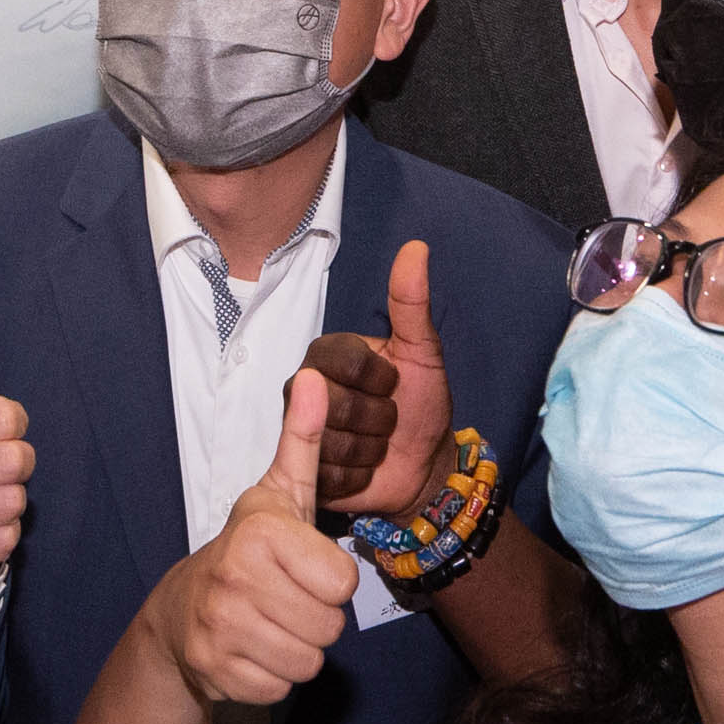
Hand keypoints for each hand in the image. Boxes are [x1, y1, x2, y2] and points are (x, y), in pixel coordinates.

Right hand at [148, 371, 359, 705]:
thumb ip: (303, 438)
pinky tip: (253, 648)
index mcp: (261, 534)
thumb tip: (316, 376)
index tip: (301, 567)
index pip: (343, 583)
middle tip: (286, 598)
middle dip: (317, 617)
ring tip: (272, 622)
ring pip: (309, 662)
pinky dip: (273, 675)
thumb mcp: (281, 492)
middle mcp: (235, 579)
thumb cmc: (250, 549)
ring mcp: (220, 629)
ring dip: (298, 648)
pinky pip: (281, 687)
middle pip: (330, 627)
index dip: (330, 580)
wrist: (183, 610)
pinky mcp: (215, 673)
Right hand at [310, 240, 454, 518]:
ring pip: (331, 443)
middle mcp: (304, 388)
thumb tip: (417, 247)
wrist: (425, 463)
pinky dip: (359, 477)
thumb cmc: (422, 402)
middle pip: (336, 405)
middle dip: (379, 418)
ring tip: (379, 444)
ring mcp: (299, 429)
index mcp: (328, 354)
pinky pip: (329, 475)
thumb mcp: (424, 353)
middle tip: (389, 420)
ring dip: (371, 450)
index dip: (380, 379)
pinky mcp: (302, 470)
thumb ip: (413, 303)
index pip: (345, 362)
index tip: (395, 384)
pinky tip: (367, 470)